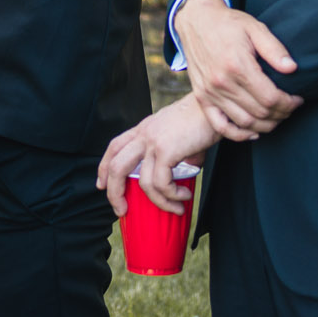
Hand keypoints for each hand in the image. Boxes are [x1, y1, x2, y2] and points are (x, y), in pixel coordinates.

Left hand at [97, 94, 216, 216]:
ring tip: (176, 208)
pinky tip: (184, 196)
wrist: (215, 106)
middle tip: (121, 210)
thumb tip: (178, 179)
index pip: (115, 146)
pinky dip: (172, 195)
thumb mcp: (179, 135)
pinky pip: (162, 183)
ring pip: (143, 182)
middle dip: (114, 192)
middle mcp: (145, 134)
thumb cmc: (203, 120)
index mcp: (145, 128)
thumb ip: (173, 155)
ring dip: (159, 202)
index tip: (102, 185)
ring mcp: (154, 142)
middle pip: (116, 166)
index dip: (104, 167)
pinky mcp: (166, 150)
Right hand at [173, 0, 302, 134]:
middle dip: (281, 114)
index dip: (288, 103)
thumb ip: (274, 49)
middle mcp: (221, 82)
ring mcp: (210, 92)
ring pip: (244, 122)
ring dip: (266, 125)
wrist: (196, 21)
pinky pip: (220, 125)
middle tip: (291, 107)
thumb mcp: (255, 28)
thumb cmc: (229, 23)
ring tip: (278, 116)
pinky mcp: (202, 97)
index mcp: (237, 65)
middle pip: (260, 113)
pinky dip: (238, 134)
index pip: (270, 98)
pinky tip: (254, 132)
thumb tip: (292, 69)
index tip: (297, 99)